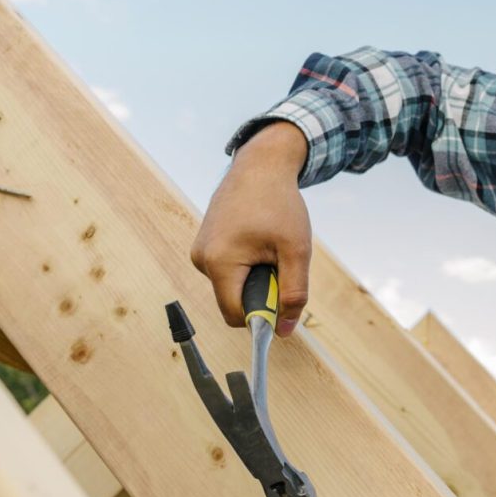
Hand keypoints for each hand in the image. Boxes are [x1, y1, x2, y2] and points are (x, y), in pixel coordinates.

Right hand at [191, 121, 311, 335]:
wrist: (260, 166)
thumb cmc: (279, 204)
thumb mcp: (296, 251)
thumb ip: (293, 293)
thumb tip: (285, 330)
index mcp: (219, 262)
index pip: (235, 315)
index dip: (262, 317)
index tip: (284, 302)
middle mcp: (201, 259)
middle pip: (233, 301)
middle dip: (261, 292)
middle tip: (279, 263)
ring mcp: (200, 252)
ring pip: (232, 287)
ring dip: (255, 278)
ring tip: (268, 248)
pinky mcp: (204, 245)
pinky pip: (227, 272)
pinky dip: (246, 266)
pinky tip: (257, 241)